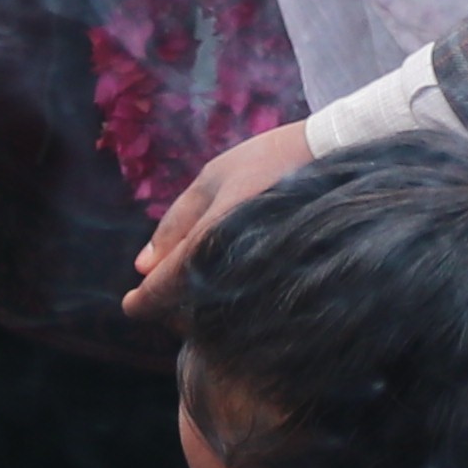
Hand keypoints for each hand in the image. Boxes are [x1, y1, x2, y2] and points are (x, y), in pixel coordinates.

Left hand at [125, 117, 315, 322]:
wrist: (338, 155)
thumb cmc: (270, 159)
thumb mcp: (213, 179)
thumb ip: (174, 224)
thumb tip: (141, 267)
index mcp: (214, 236)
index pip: (167, 285)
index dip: (143, 302)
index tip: (130, 307)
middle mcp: (238, 265)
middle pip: (191, 308)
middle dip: (171, 303)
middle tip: (162, 288)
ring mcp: (264, 279)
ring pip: (217, 313)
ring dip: (199, 305)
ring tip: (197, 283)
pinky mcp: (286, 283)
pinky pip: (245, 306)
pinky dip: (226, 301)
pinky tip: (229, 284)